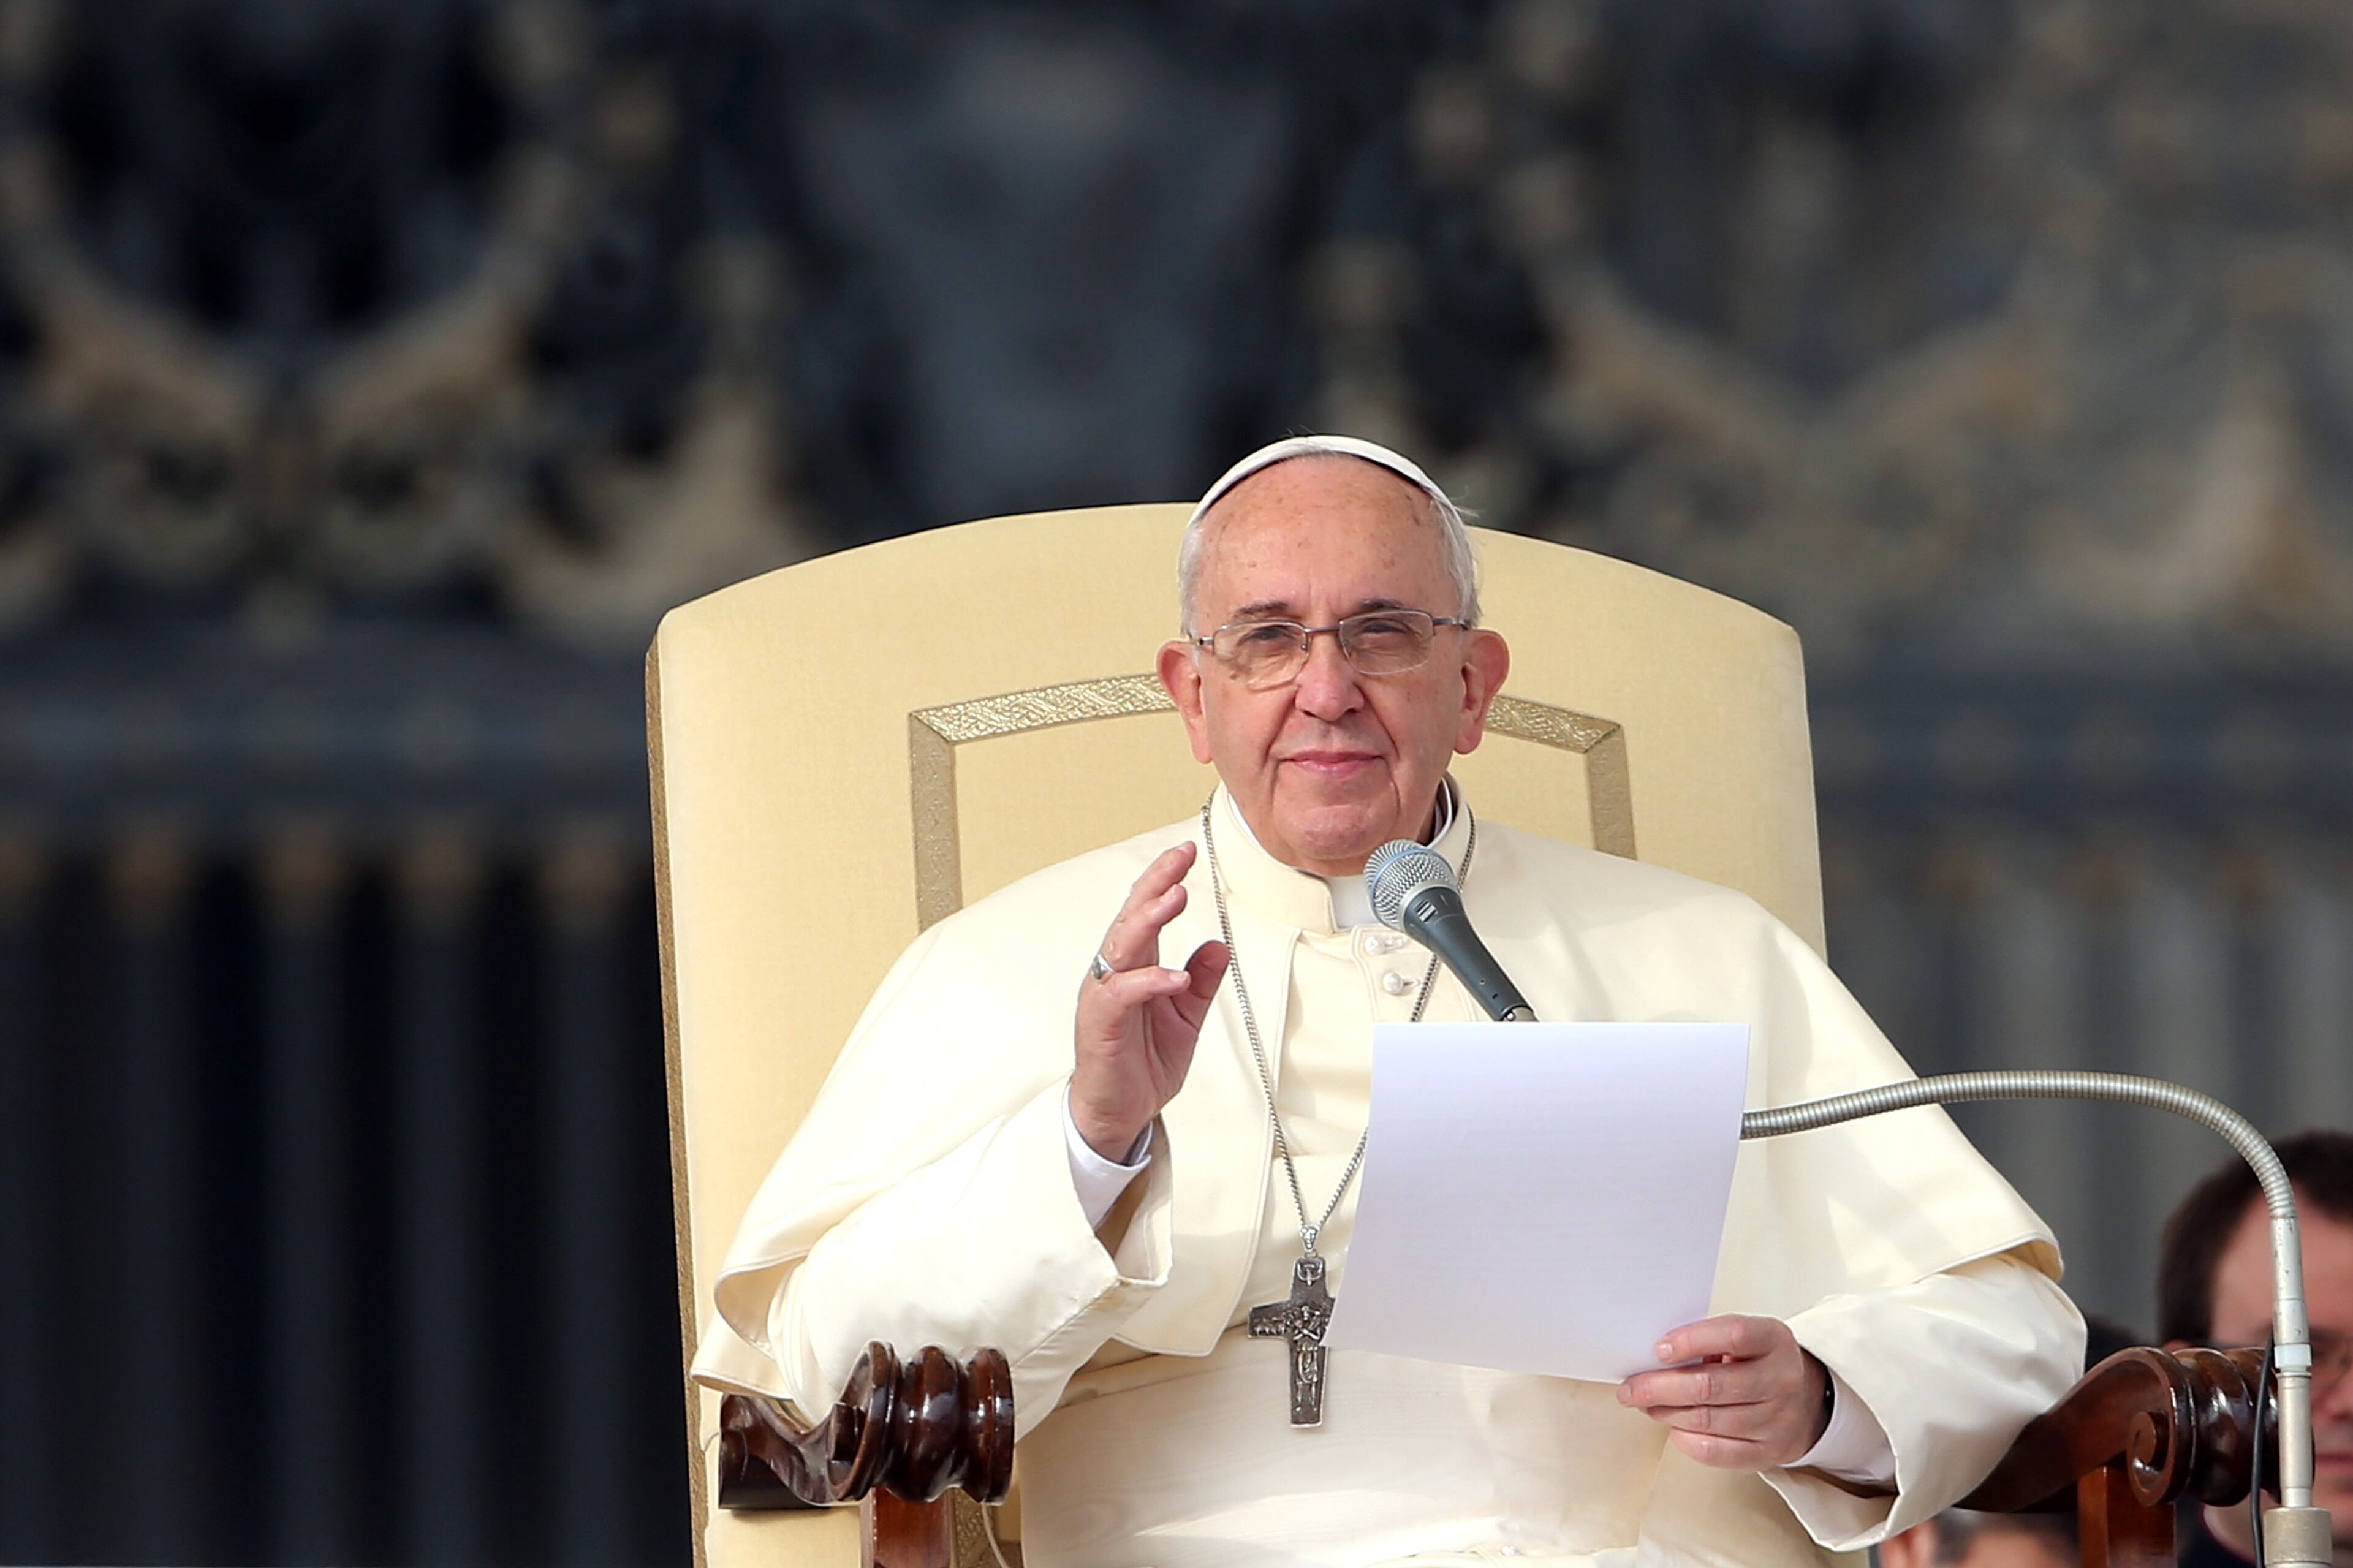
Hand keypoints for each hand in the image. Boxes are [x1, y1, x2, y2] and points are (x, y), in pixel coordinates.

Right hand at [1070, 842, 1228, 1160]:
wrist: (1120, 1113)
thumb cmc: (1143, 1062)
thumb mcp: (1186, 1017)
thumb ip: (1201, 981)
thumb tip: (1219, 944)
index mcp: (1135, 965)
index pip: (1146, 912)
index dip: (1164, 880)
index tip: (1187, 852)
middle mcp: (1114, 972)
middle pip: (1131, 916)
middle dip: (1156, 882)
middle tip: (1181, 857)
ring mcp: (1103, 996)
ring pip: (1122, 945)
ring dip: (1149, 919)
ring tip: (1176, 896)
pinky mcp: (1099, 1023)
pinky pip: (1123, 994)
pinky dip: (1149, 982)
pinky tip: (1175, 976)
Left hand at [1616, 1315, 1830, 1469]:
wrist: (1806, 1401)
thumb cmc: (1759, 1363)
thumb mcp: (1745, 1339)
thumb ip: (1708, 1341)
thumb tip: (1654, 1357)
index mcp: (1774, 1340)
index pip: (1732, 1334)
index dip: (1691, 1341)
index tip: (1658, 1349)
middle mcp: (1781, 1380)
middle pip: (1711, 1386)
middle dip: (1660, 1388)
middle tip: (1631, 1388)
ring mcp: (1778, 1420)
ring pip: (1708, 1420)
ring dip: (1666, 1413)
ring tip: (1645, 1405)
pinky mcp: (1769, 1453)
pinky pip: (1716, 1452)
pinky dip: (1686, 1440)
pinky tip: (1672, 1427)